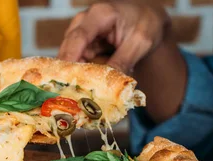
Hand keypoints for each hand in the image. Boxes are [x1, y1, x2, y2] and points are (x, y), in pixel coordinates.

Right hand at [58, 1, 186, 122]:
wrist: (146, 18)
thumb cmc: (144, 24)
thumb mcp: (139, 42)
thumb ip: (123, 61)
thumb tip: (107, 85)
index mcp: (99, 15)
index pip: (78, 38)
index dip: (69, 59)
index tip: (66, 80)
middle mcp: (84, 21)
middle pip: (68, 49)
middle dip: (70, 72)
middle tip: (75, 95)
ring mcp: (80, 33)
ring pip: (70, 58)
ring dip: (77, 75)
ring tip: (83, 94)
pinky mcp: (82, 45)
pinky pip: (77, 62)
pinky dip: (83, 75)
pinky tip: (89, 87)